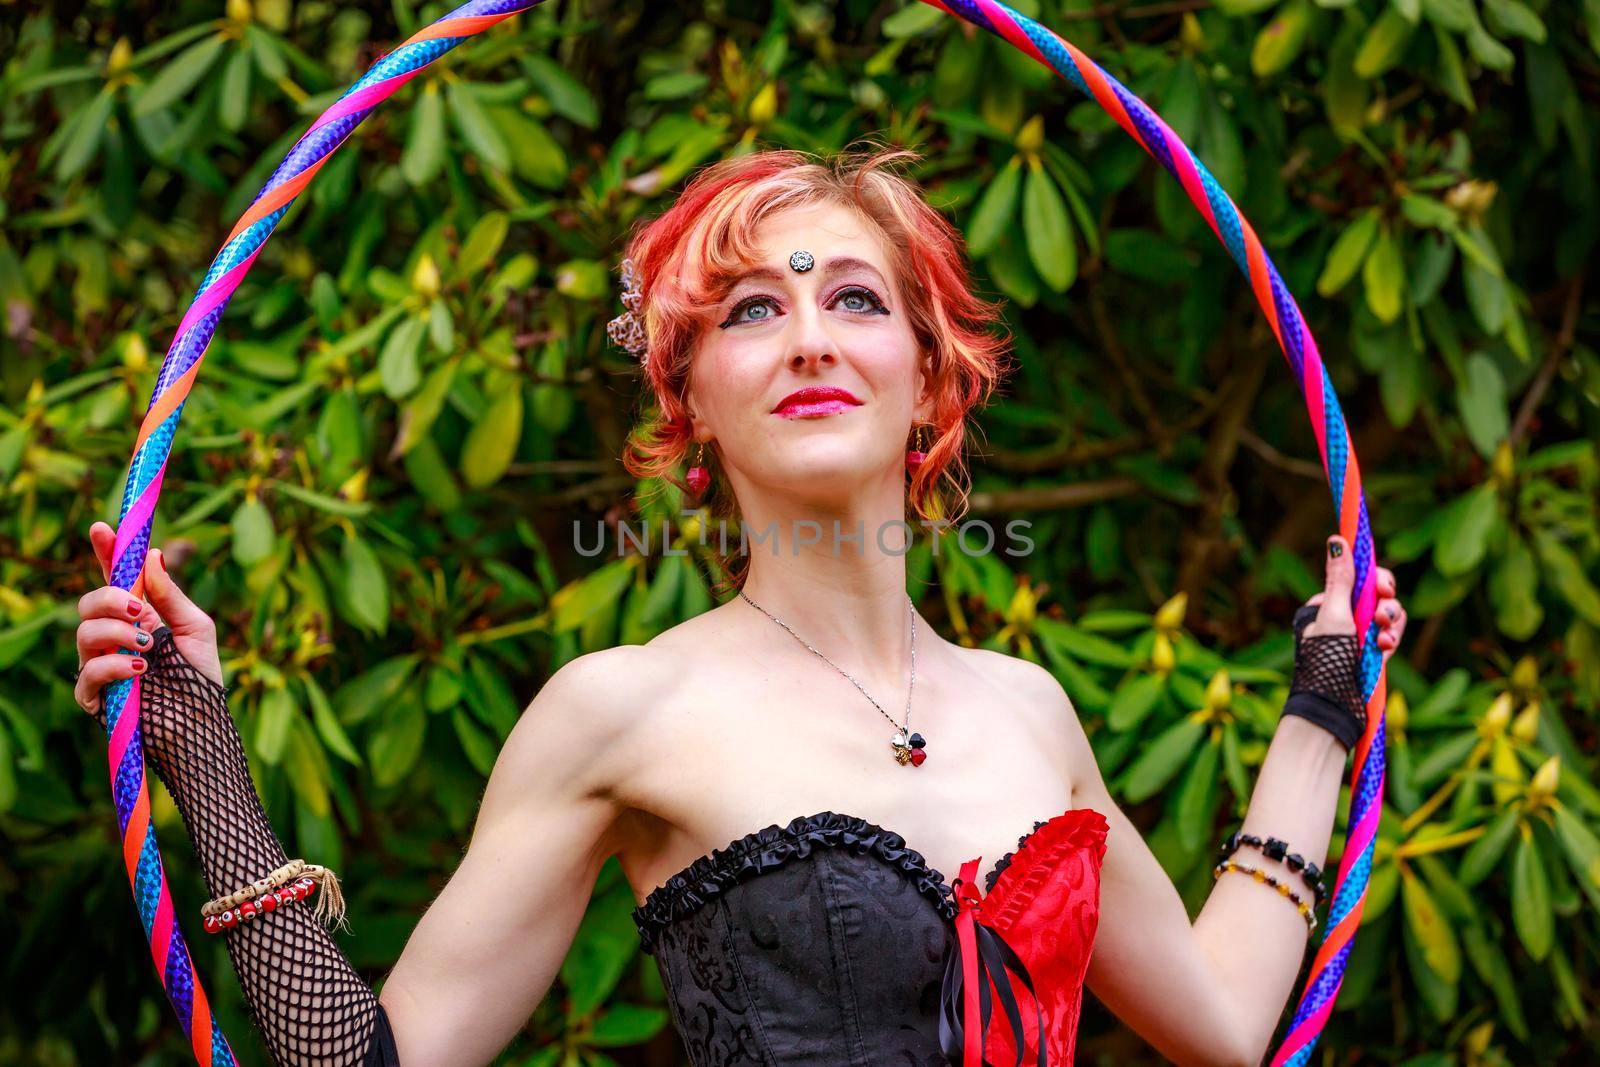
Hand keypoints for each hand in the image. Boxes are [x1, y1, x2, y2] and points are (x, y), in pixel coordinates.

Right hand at [74, 522, 222, 717]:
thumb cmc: (200, 674)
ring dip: (118, 632)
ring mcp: (102, 664)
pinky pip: (88, 672)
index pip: (113, 578)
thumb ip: (170, 594)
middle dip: (110, 598)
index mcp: (138, 615)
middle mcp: (114, 636)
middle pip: (89, 602)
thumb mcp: (195, 626)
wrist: (202, 721)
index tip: (102, 528)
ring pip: (84, 632)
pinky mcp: (96, 696)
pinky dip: (113, 665)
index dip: (105, 552)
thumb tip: (153, 554)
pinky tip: (139, 669)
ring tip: (148, 645)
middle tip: (139, 608)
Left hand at [1299, 535, 1406, 664]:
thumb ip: (1341, 579)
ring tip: (1383, 631)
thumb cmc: (1326, 657)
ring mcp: (1360, 636)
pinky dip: (1392, 638)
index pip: (1355, 579)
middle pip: (1376, 594)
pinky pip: (1392, 635)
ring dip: (1391, 618)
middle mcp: (1344, 618)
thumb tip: (1337, 540)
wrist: (1332, 704)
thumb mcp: (1333, 613)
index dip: (1372, 578)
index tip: (1380, 582)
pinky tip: (1385, 645)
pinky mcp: (1374, 654)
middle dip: (1385, 598)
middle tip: (1384, 602)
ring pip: (1389, 614)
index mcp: (1326, 605)